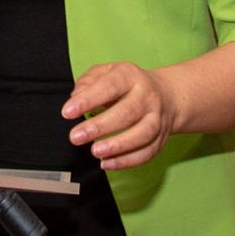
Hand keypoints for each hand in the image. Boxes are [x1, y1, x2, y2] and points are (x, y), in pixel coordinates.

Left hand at [63, 62, 178, 169]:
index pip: (109, 86)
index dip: (88, 100)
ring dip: (117, 146)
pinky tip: (107, 163)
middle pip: (127, 113)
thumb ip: (88, 81)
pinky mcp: (160, 138)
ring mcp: (156, 118)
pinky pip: (146, 153)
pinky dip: (126, 161)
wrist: (166, 94)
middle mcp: (147, 97)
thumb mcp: (107, 72)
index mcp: (131, 76)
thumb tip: (76, 98)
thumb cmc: (128, 85)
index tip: (68, 112)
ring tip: (95, 151)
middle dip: (99, 127)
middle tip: (76, 136)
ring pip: (142, 134)